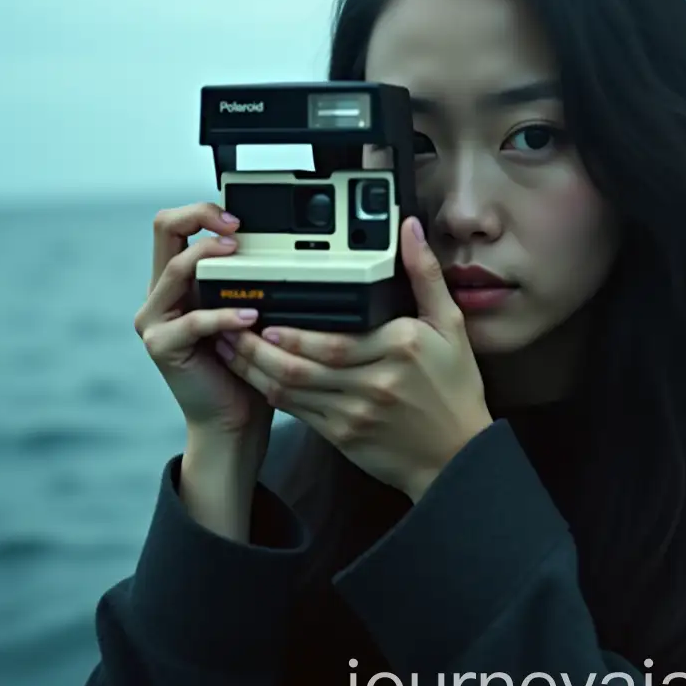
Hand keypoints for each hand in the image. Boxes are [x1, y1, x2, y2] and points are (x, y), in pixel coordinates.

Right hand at [134, 202, 274, 460]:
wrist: (232, 418)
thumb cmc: (246, 363)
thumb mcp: (249, 311)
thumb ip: (250, 281)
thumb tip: (285, 248)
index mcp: (178, 279)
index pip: (175, 224)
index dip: (204, 210)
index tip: (240, 217)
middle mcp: (160, 292)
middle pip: (163, 227)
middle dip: (201, 216)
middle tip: (237, 227)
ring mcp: (155, 318)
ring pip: (175, 267)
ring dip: (212, 259)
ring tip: (243, 260)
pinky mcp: (162, 345)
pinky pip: (192, 320)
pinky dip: (224, 314)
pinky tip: (251, 317)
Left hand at [217, 217, 492, 501]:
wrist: (457, 456)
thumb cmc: (455, 389)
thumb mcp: (451, 325)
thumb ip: (425, 275)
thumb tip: (409, 229)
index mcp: (399, 348)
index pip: (334, 340)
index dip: (293, 332)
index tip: (265, 317)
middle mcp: (374, 382)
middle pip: (302, 366)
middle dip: (258, 348)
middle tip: (229, 327)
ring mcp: (354, 413)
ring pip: (291, 390)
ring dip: (255, 370)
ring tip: (229, 348)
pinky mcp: (342, 435)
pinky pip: (297, 412)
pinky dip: (271, 393)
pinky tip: (255, 377)